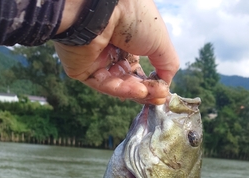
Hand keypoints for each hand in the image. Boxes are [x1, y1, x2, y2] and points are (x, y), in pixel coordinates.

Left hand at [53, 0, 179, 103]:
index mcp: (127, 38)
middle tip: (158, 97)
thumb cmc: (134, 15)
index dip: (151, 81)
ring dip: (135, 91)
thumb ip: (167, 65)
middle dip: (145, 89)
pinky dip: (121, 90)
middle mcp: (110, 48)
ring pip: (117, 84)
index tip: (163, 92)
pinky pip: (103, 84)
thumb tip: (166, 86)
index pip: (138, 67)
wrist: (104, 8)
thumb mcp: (161, 41)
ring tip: (148, 93)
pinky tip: (137, 91)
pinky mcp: (81, 68)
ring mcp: (95, 59)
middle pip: (128, 78)